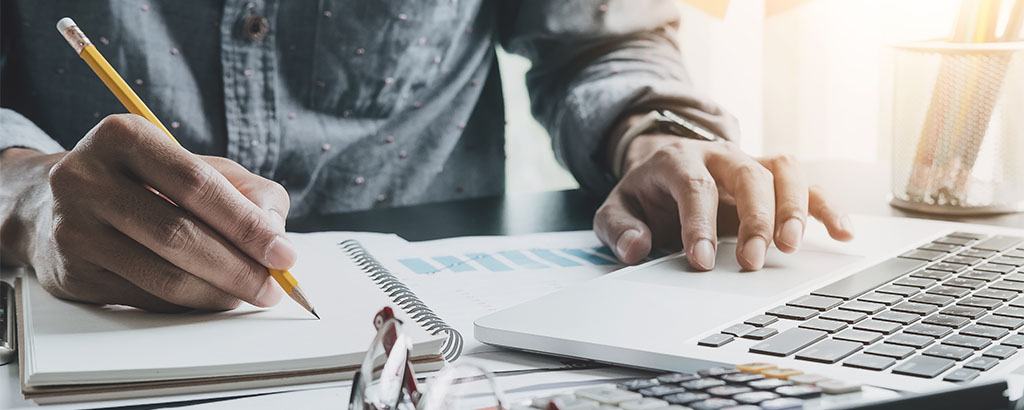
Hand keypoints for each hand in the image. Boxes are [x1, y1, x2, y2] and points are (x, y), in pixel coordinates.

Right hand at [1, 114, 293, 311]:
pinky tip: (211, 297)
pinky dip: (188, 304)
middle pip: (179, 235)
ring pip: (162, 275)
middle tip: (272, 286)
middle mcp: (87, 179)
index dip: (246, 224)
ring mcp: (72, 228)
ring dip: (217, 293)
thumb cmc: (143, 181)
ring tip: (248, 294)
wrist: (49, 204)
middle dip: (238, 267)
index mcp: (123, 137)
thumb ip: (246, 190)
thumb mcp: (193, 165)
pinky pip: (145, 299)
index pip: (196, 184)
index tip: (284, 253)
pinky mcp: (71, 273)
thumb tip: (274, 233)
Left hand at [594, 133, 853, 270]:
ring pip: (783, 171)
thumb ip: (618, 228)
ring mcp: (751, 162)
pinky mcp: (774, 176)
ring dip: (793, 208)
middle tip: (751, 260)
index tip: (701, 261)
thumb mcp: (616, 209)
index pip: (694, 187)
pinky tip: (842, 233)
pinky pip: (809, 183)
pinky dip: (828, 207)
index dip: (699, 224)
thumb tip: (634, 248)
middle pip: (747, 175)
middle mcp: (720, 155)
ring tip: (792, 247)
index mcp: (679, 161)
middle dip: (753, 218)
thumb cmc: (646, 194)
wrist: (663, 164)